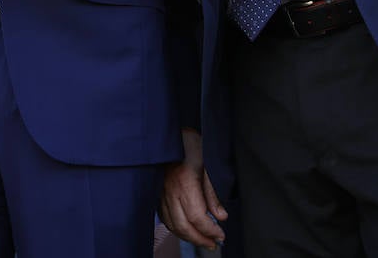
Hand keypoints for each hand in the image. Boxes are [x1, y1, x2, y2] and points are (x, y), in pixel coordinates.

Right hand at [160, 129, 226, 249]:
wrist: (168, 134)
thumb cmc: (189, 144)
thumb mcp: (208, 164)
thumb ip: (213, 192)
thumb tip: (221, 216)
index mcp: (184, 183)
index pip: (197, 217)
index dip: (210, 231)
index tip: (221, 235)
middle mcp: (170, 191)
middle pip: (184, 226)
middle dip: (200, 239)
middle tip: (214, 244)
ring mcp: (160, 193)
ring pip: (172, 224)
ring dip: (188, 237)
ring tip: (202, 240)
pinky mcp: (156, 193)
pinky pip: (164, 217)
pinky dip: (175, 228)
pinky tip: (185, 229)